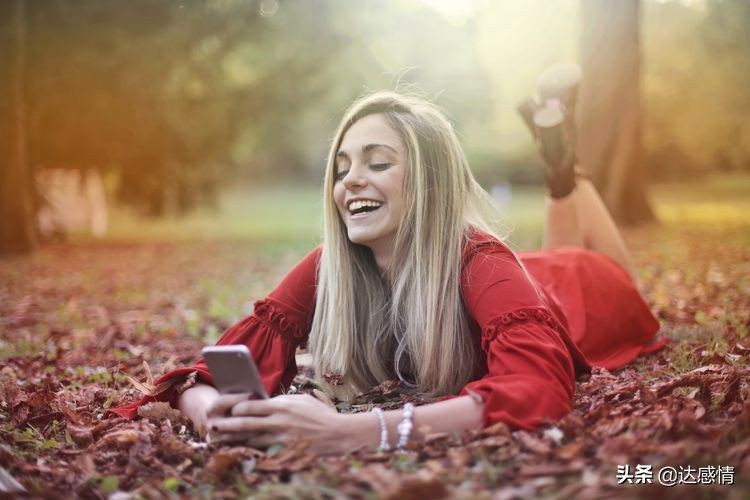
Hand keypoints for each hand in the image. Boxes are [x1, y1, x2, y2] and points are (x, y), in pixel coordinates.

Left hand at [206, 393, 355, 454]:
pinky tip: (240, 452)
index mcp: (281, 405)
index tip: (230, 409)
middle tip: (214, 427)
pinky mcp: (285, 451)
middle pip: (246, 424)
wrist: (338, 432)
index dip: (237, 408)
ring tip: (220, 442)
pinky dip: (250, 451)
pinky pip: (263, 452)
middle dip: (228, 426)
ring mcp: (281, 438)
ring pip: (251, 440)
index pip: (251, 405)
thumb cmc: (320, 414)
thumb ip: (281, 401)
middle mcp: (278, 422)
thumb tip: (265, 402)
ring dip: (234, 441)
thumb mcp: (300, 400)